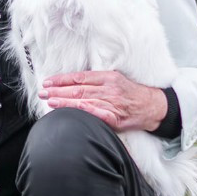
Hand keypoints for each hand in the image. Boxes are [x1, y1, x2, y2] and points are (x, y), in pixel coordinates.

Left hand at [38, 71, 166, 132]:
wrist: (154, 107)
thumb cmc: (132, 94)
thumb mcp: (116, 80)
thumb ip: (97, 82)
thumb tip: (73, 83)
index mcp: (108, 77)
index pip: (80, 77)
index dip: (62, 79)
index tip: (47, 81)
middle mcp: (109, 88)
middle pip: (79, 89)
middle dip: (58, 90)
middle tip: (42, 91)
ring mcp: (113, 103)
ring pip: (85, 101)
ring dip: (65, 102)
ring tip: (50, 101)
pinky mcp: (116, 118)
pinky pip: (98, 114)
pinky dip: (85, 112)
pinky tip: (73, 112)